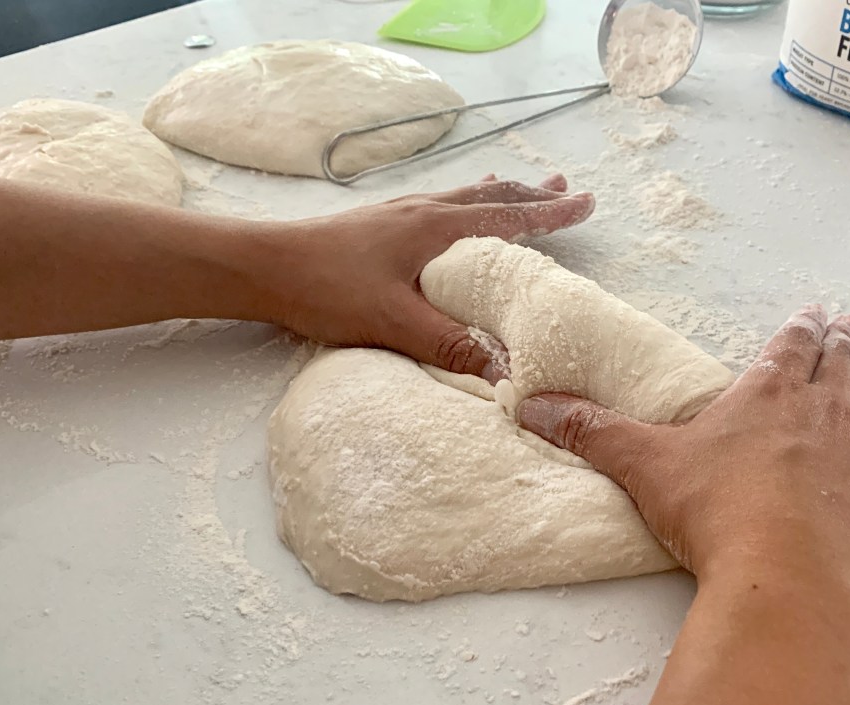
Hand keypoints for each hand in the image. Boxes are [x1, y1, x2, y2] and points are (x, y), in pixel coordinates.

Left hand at [256, 174, 592, 381]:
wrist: (263, 266)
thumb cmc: (327, 289)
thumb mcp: (394, 323)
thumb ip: (451, 345)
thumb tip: (507, 373)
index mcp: (435, 229)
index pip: (507, 218)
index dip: (550, 214)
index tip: (586, 202)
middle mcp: (422, 211)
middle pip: (491, 197)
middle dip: (533, 196)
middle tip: (567, 189)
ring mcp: (399, 214)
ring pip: (465, 197)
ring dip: (502, 195)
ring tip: (526, 187)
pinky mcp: (379, 225)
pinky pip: (439, 205)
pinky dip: (466, 202)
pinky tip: (453, 209)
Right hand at [517, 305, 849, 596]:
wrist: (783, 575)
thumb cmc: (714, 513)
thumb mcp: (643, 466)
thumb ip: (589, 432)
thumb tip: (527, 406)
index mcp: (763, 397)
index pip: (787, 348)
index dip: (800, 329)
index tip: (815, 311)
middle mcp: (818, 411)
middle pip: (839, 360)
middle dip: (846, 336)